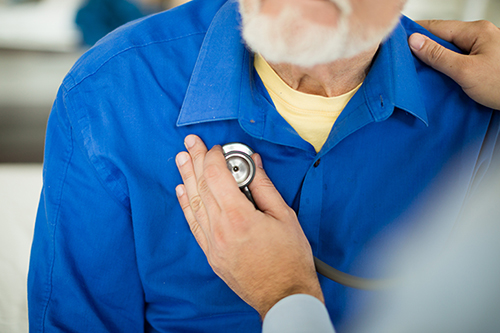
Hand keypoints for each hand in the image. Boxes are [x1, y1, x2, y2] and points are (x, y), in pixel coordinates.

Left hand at [175, 135, 322, 317]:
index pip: (216, 176)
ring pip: (194, 203)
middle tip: (190, 142)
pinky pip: (193, 224)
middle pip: (202, 186)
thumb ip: (264, 186)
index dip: (214, 157)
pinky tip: (181, 191)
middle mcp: (220, 229)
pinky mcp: (211, 254)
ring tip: (181, 158)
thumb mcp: (284, 216)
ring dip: (186, 178)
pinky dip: (186, 205)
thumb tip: (252, 164)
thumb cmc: (290, 259)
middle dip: (196, 160)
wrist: (283, 296)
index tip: (217, 147)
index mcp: (239, 217)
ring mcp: (212, 243)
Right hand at [409, 20, 499, 109]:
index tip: (396, 41)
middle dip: (423, 46)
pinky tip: (436, 74)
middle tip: (402, 58)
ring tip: (415, 68)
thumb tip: (414, 41)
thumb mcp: (464, 71)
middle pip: (443, 36)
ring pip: (449, 48)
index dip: (415, 33)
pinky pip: (458, 58)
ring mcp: (483, 47)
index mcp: (477, 31)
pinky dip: (445, 65)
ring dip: (434, 57)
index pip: (437, 26)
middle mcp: (480, 35)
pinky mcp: (483, 60)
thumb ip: (437, 56)